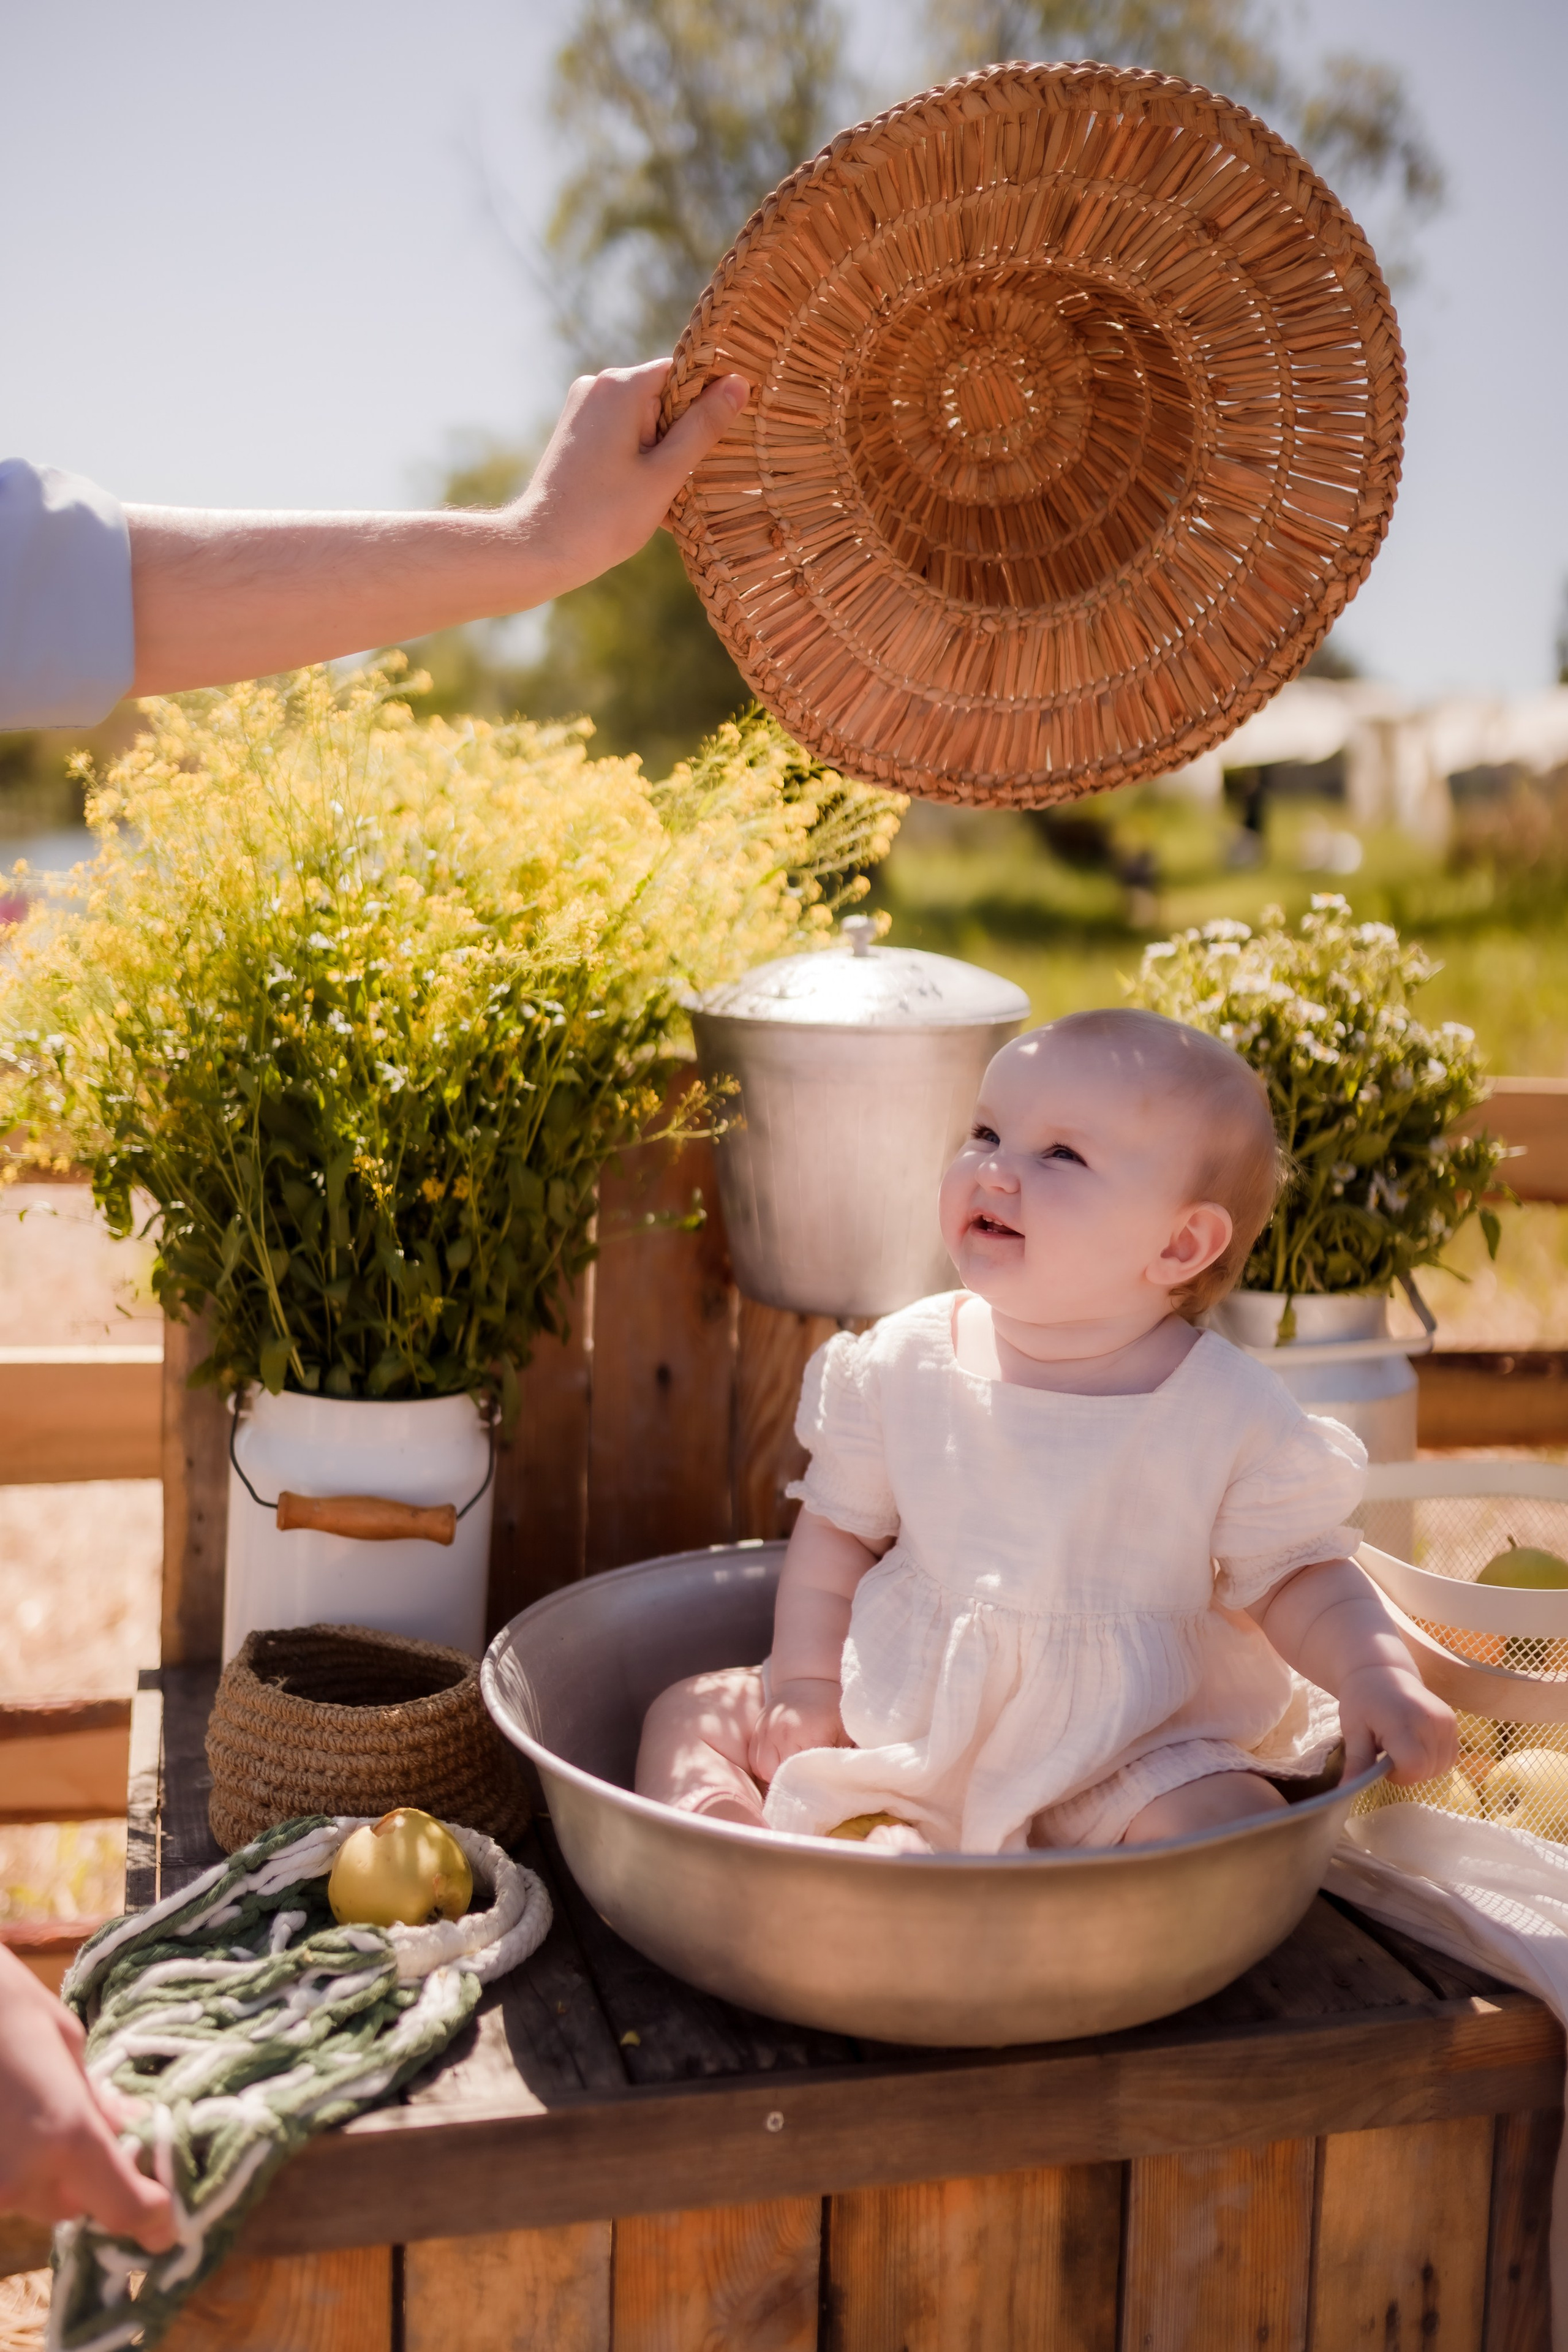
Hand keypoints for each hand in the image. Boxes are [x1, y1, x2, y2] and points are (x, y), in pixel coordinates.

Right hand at [0, 1945, 174, 2249]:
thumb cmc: (4, 2003)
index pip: (126, 2208)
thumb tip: (129, 2129)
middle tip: (100, 2131)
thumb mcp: (66, 2042)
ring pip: (37, 2198)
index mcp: (67, 2136)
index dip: (153, 2221)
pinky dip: (16, 2163)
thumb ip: (98, 2100)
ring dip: (50, 2171)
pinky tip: (11, 2115)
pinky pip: (5, 2185)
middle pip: (77, 2205)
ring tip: (41, 2109)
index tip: (169, 2222)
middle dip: (94, 2177)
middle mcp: (23, 2177)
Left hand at [513, 358, 748, 598]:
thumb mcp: (665, 473)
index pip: (684, 371)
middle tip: (683, 479)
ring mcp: (583, 407)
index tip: (718, 439)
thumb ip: (703, 427)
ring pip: (644, 418)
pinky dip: (638, 458)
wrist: (540, 548)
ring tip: (659, 494)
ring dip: (661, 452)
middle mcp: (598, 385)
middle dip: (681, 434)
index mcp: (622, 386)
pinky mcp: (575, 430)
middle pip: (664, 396)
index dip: (707, 402)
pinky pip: (622, 432)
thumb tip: (738, 384)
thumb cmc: (605, 517)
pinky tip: (639, 496)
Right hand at [748, 1678, 846, 1785]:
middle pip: (778, 1775)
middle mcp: (781, 1734)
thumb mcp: (845, 1731)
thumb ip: (842, 1757)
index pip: (803, 1773)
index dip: (810, 1786)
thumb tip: (847, 1782)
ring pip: (763, 1770)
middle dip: (792, 1785)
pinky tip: (780, 1766)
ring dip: (776, 1777)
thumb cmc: (831, 1707)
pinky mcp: (757, 1731)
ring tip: (792, 1776)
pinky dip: (766, 1767)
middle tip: (805, 1788)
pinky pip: (754, 1760)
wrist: (808, 1679)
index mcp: (806, 1734)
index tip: (819, 1793)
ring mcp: (765, 1731)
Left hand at [1337, 1661, 1457, 1785]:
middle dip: (1408, 1771)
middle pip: (1428, 1770)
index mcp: (1403, 1721)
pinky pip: (1450, 1756)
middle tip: (1389, 1752)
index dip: (1399, 1775)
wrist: (1382, 1670)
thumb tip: (1344, 1792)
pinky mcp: (1453, 1721)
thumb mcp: (1353, 1730)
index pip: (1414, 1767)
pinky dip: (1434, 1760)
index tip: (1383, 1762)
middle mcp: (1431, 1719)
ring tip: (1402, 1746)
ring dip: (1422, 1767)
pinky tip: (1416, 1745)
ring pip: (1441, 1767)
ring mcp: (1446, 1720)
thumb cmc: (1362, 1700)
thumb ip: (1357, 1763)